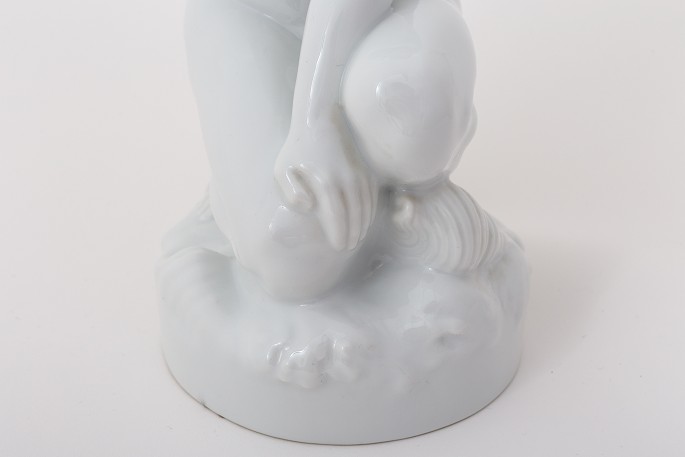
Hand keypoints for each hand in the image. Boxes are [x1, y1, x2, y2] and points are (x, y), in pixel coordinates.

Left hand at [274, 120, 377, 251]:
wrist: (319, 120)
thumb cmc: (296, 149)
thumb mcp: (282, 170)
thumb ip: (290, 192)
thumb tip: (308, 207)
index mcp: (326, 183)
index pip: (337, 217)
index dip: (338, 234)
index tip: (338, 247)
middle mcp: (347, 180)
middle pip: (354, 215)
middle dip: (352, 234)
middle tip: (348, 247)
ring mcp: (359, 174)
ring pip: (366, 206)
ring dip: (363, 224)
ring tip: (357, 237)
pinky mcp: (365, 169)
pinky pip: (372, 195)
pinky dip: (370, 210)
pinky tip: (365, 219)